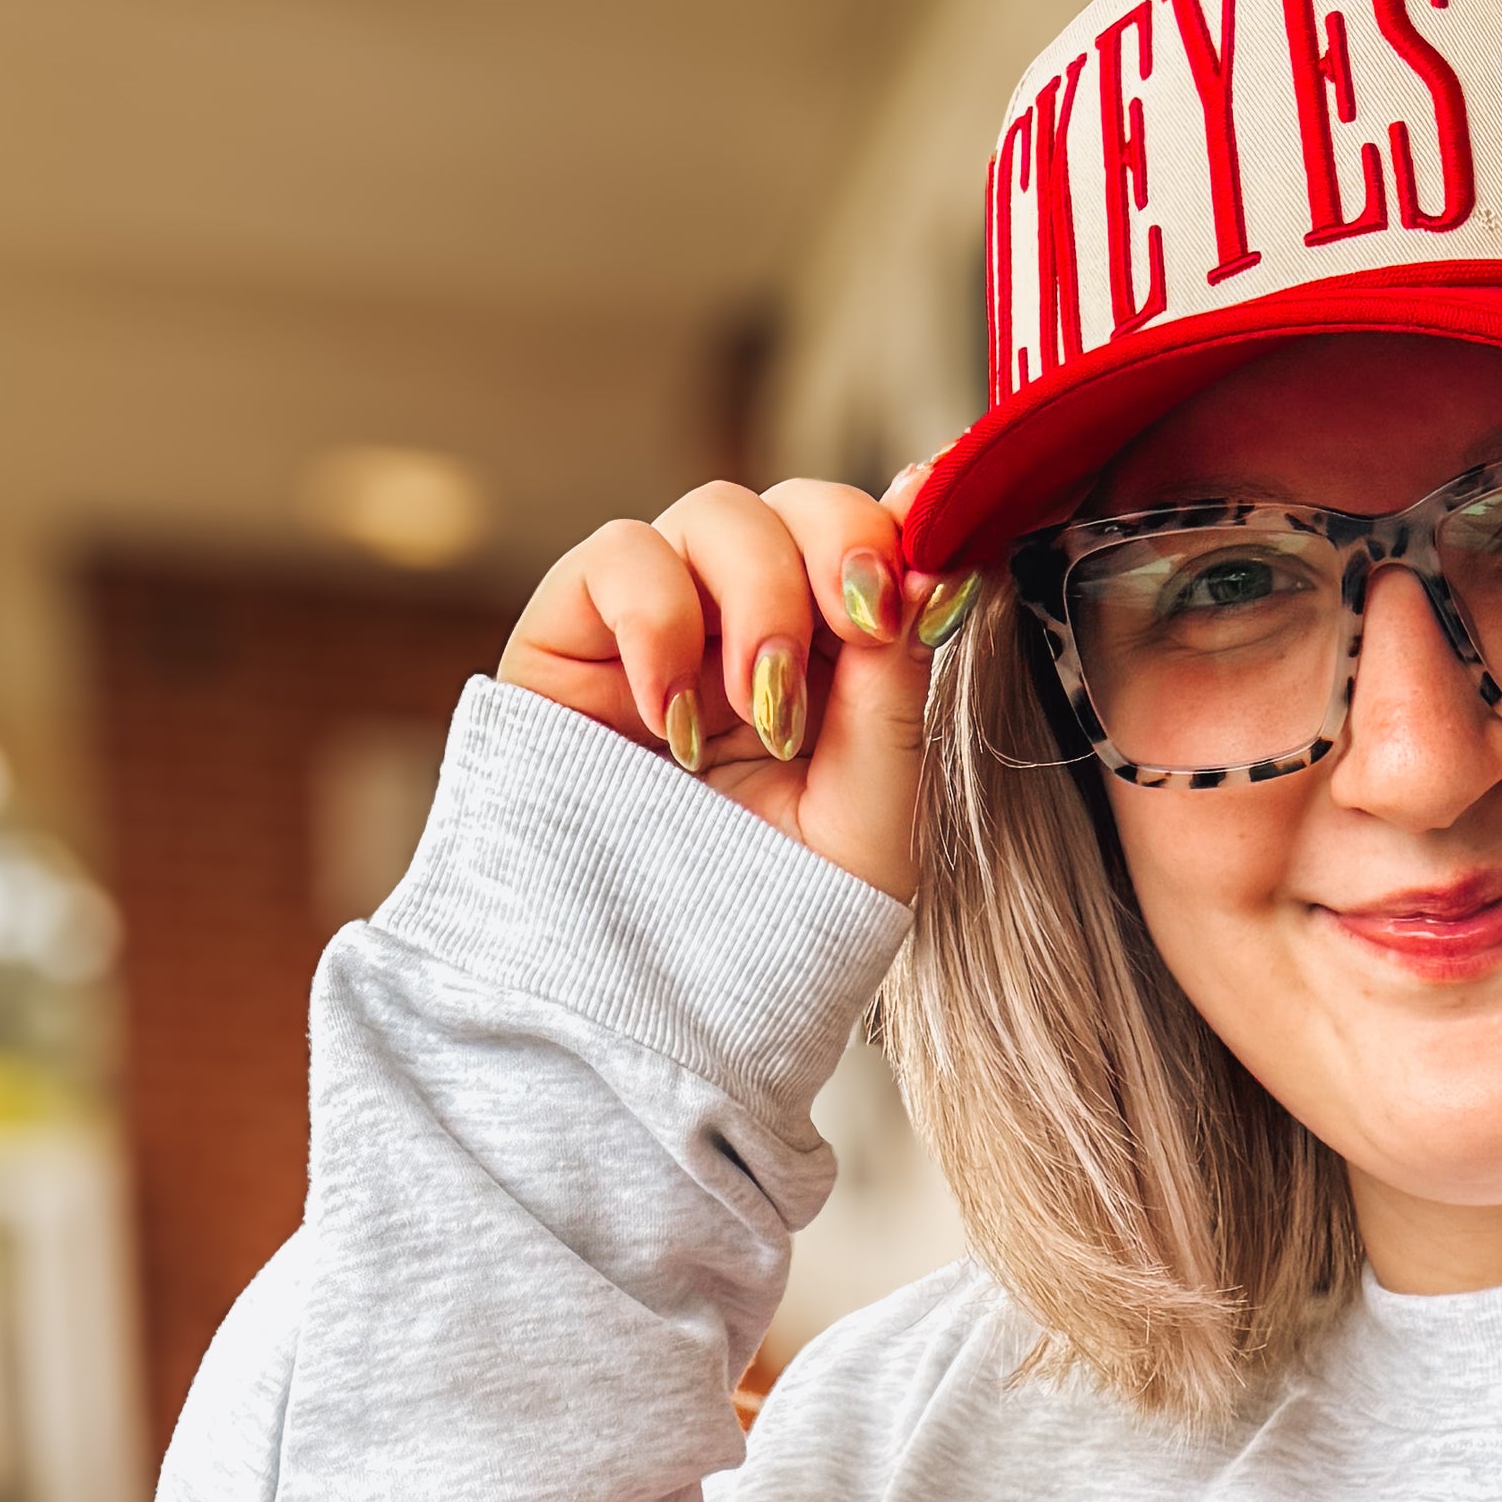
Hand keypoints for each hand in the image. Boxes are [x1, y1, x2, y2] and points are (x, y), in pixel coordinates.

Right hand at [499, 471, 968, 900]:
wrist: (662, 997)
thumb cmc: (771, 922)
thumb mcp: (869, 816)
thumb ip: (897, 691)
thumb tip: (926, 567)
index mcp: (831, 663)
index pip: (867, 542)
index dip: (899, 523)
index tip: (926, 551)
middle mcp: (748, 627)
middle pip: (797, 504)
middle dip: (837, 546)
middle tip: (856, 629)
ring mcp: (664, 624)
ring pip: (716, 511)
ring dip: (759, 596)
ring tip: (762, 713)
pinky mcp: (575, 636)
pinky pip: (618, 555)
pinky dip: (657, 619)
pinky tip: (673, 718)